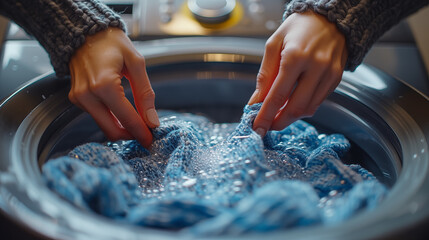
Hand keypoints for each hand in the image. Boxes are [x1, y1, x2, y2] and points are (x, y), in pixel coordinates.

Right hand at [69, 28, 158, 147]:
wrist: (85, 31)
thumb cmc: (111, 42)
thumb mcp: (136, 63)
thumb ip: (145, 94)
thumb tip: (152, 120)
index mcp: (104, 85)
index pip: (127, 119)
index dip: (142, 133)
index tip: (152, 140)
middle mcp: (88, 95)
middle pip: (112, 130)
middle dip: (131, 135)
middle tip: (146, 134)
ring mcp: (79, 98)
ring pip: (104, 126)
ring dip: (122, 128)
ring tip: (138, 121)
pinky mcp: (76, 99)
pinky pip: (97, 116)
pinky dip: (111, 118)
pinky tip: (123, 112)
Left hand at [248, 11, 347, 135]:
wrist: (329, 18)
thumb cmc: (298, 28)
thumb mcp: (273, 45)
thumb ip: (265, 75)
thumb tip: (256, 101)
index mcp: (295, 56)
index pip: (278, 95)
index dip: (266, 115)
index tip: (257, 127)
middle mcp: (315, 67)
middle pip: (296, 108)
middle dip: (278, 122)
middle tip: (266, 126)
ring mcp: (329, 74)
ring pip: (309, 109)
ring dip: (291, 117)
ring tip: (277, 115)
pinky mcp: (336, 78)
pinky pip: (318, 102)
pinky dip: (303, 108)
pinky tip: (293, 104)